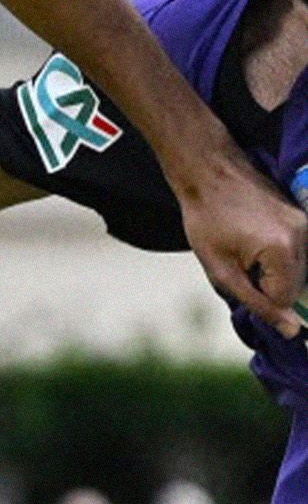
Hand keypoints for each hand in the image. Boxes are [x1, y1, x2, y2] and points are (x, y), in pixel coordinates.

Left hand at [179, 149, 306, 336]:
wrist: (209, 172)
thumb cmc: (206, 220)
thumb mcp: (221, 269)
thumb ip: (258, 302)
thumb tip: (292, 331)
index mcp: (283, 249)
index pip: (286, 298)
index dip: (259, 296)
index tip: (238, 275)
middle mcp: (304, 235)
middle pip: (297, 285)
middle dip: (268, 284)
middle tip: (239, 261)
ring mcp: (306, 224)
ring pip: (300, 270)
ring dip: (273, 271)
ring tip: (244, 247)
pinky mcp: (303, 217)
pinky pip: (299, 251)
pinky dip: (279, 257)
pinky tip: (252, 240)